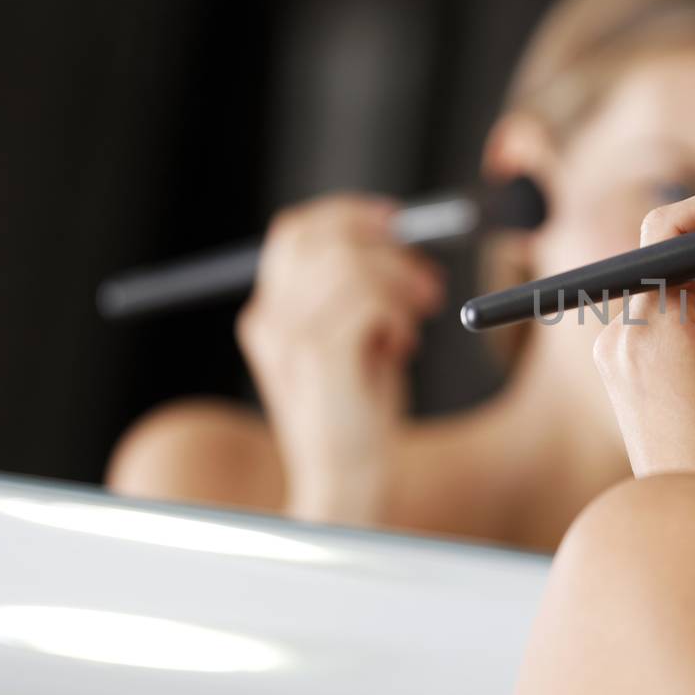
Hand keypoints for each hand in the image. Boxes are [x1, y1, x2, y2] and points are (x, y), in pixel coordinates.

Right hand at [237, 195, 443, 522]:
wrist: (347, 479)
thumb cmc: (360, 412)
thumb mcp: (357, 340)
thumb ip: (361, 291)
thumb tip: (396, 236)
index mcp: (270, 311)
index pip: (296, 230)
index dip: (349, 215)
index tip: (395, 222)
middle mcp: (270, 318)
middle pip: (323, 237)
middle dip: (385, 246)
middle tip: (425, 283)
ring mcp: (289, 337)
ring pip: (353, 265)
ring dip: (398, 287)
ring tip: (410, 327)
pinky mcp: (319, 356)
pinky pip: (369, 301)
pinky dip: (397, 316)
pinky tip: (399, 349)